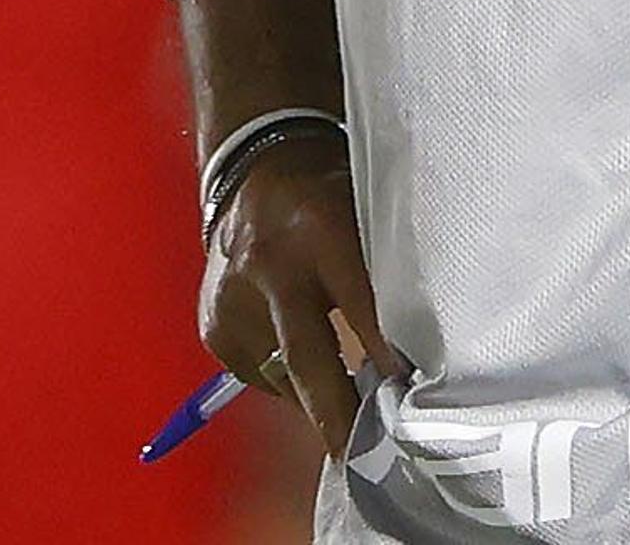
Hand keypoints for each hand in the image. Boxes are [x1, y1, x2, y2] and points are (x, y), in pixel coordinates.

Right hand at [197, 131, 406, 459]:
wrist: (255, 166)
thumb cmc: (330, 193)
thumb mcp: (363, 213)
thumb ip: (382, 273)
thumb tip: (414, 356)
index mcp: (319, 229)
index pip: (361, 308)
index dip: (389, 360)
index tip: (414, 401)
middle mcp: (269, 266)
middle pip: (311, 360)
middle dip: (342, 417)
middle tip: (369, 462)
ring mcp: (234, 299)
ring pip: (285, 378)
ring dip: (319, 398)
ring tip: (351, 414)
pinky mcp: (216, 325)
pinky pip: (261, 374)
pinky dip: (289, 379)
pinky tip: (304, 358)